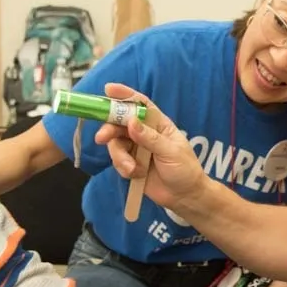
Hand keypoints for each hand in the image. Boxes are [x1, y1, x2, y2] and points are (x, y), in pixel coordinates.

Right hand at [94, 83, 206, 208]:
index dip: (125, 95)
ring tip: (131, 169)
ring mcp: (136, 148)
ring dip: (119, 156)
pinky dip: (123, 167)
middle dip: (109, 129)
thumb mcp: (171, 152)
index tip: (108, 89)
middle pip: (120, 123)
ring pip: (116, 144)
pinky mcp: (130, 164)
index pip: (140, 104)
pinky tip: (135, 174)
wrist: (184, 197)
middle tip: (102, 137)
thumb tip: (130, 122)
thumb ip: (150, 138)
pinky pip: (117, 161)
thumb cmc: (185, 170)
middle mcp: (144, 133)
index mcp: (158, 124)